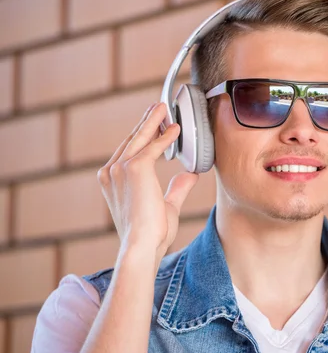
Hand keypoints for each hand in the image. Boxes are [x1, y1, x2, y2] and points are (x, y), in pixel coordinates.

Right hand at [97, 102, 198, 268]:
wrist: (143, 245)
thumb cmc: (152, 233)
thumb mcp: (167, 205)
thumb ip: (177, 189)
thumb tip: (190, 175)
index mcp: (113, 181)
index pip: (129, 151)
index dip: (144, 136)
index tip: (155, 124)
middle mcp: (112, 172)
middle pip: (133, 140)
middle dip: (147, 123)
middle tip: (158, 108)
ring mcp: (120, 169)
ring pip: (140, 138)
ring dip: (153, 121)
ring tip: (164, 108)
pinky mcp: (135, 168)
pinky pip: (153, 147)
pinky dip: (165, 137)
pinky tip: (176, 129)